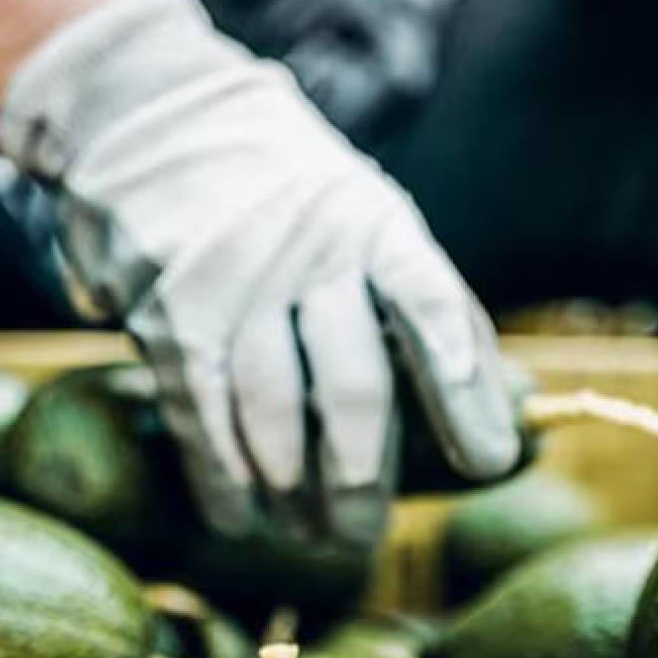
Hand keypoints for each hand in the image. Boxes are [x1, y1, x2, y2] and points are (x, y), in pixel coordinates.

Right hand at [0, 0, 519, 542]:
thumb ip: (429, 309)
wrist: (151, 120)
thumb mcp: (368, 222)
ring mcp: (233, 286)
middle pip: (350, 389)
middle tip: (364, 537)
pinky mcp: (166, 317)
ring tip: (307, 536)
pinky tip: (242, 517)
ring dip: (293, 495)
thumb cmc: (290, 198)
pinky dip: (224, 482)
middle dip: (362, 481)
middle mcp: (308, 253)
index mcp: (375, 227)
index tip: (487, 461)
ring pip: (273, 418)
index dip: (462, 391)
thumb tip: (506, 414)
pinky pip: (203, 420)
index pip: (431, 309)